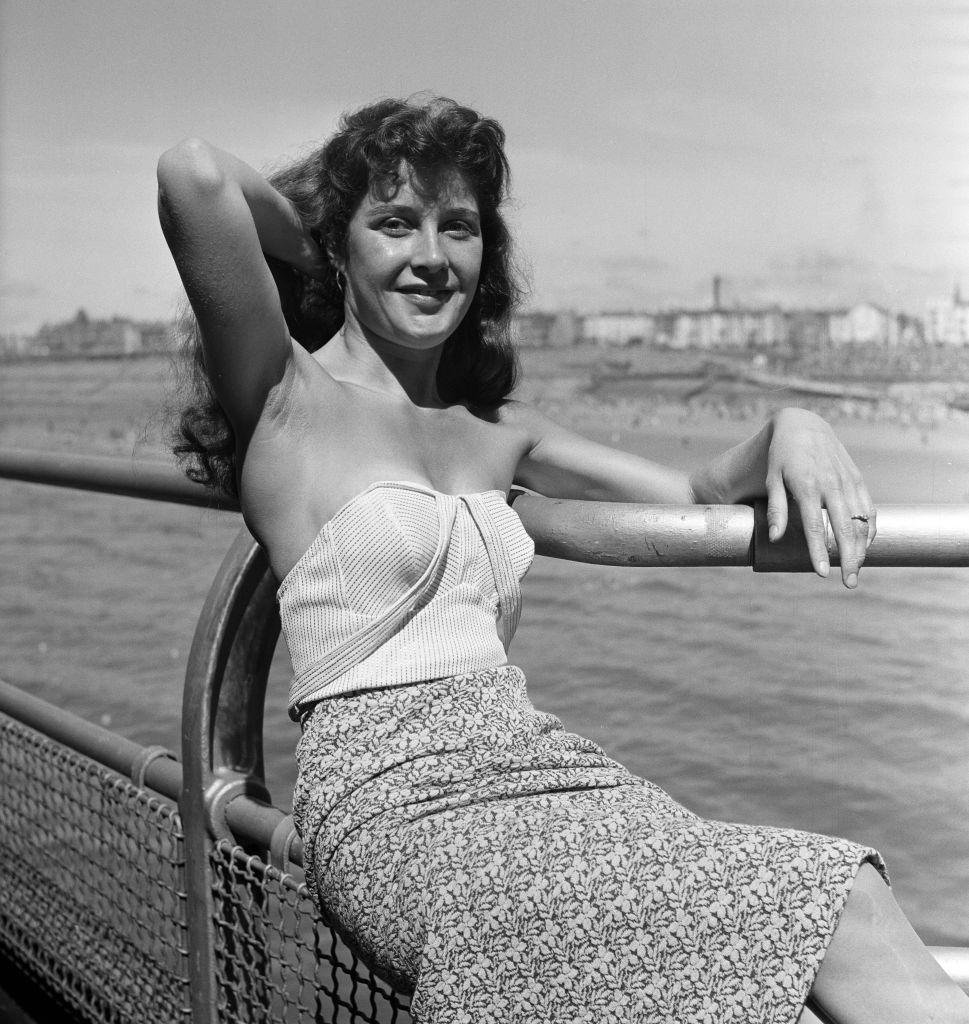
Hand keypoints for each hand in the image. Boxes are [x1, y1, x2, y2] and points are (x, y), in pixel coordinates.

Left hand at [764, 408, 875, 587]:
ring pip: (861, 521)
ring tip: (856, 571)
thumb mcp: (771, 480)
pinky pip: (869, 509)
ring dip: (862, 548)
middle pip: (845, 528)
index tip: (822, 574)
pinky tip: (866, 546)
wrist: (803, 426)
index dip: (819, 551)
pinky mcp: (858, 479)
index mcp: (808, 486)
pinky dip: (869, 529)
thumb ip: (776, 509)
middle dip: (848, 558)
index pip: (816, 526)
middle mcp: (832, 484)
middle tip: (848, 583)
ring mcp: (848, 481)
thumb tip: (775, 538)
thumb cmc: (781, 457)